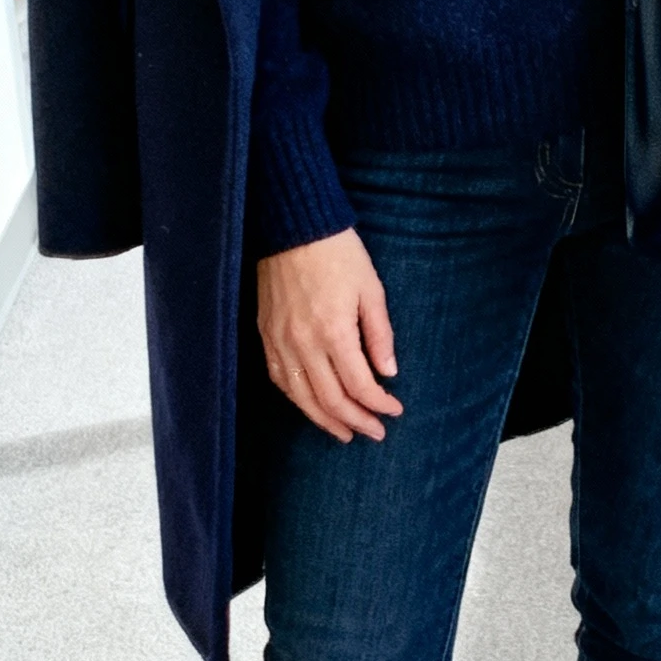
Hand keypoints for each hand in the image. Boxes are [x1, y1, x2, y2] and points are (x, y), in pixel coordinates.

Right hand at [257, 228, 402, 442]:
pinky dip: (297, 400)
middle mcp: (303, 343)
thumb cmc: (338, 254)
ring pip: (302, 397)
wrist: (293, 227)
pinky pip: (280, 379)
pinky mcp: (266, 335)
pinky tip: (312, 406)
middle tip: (375, 432)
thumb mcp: (371, 290)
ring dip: (325, 420)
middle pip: (330, 399)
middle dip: (356, 421)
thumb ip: (379, 335)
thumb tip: (389, 373)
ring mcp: (280, 341)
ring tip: (345, 433)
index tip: (394, 410)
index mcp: (334, 331)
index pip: (360, 384)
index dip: (379, 404)